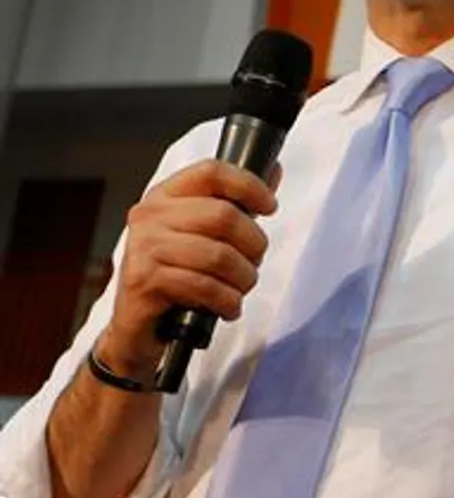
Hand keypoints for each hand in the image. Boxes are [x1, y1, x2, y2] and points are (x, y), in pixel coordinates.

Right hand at [98, 160, 276, 376]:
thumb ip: (235, 204)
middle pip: (224, 216)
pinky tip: (227, 308)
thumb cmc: (176, 276)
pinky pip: (205, 287)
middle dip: (253, 246)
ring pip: (219, 256)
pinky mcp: (144, 281)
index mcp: (164, 197)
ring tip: (239, 290)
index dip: (249, 185)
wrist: (137, 327)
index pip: (212, 172)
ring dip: (243, 279)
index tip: (270, 206)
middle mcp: (149, 216)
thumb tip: (272, 170)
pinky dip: (227, 302)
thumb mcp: (204, 236)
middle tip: (252, 265)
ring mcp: (143, 248)